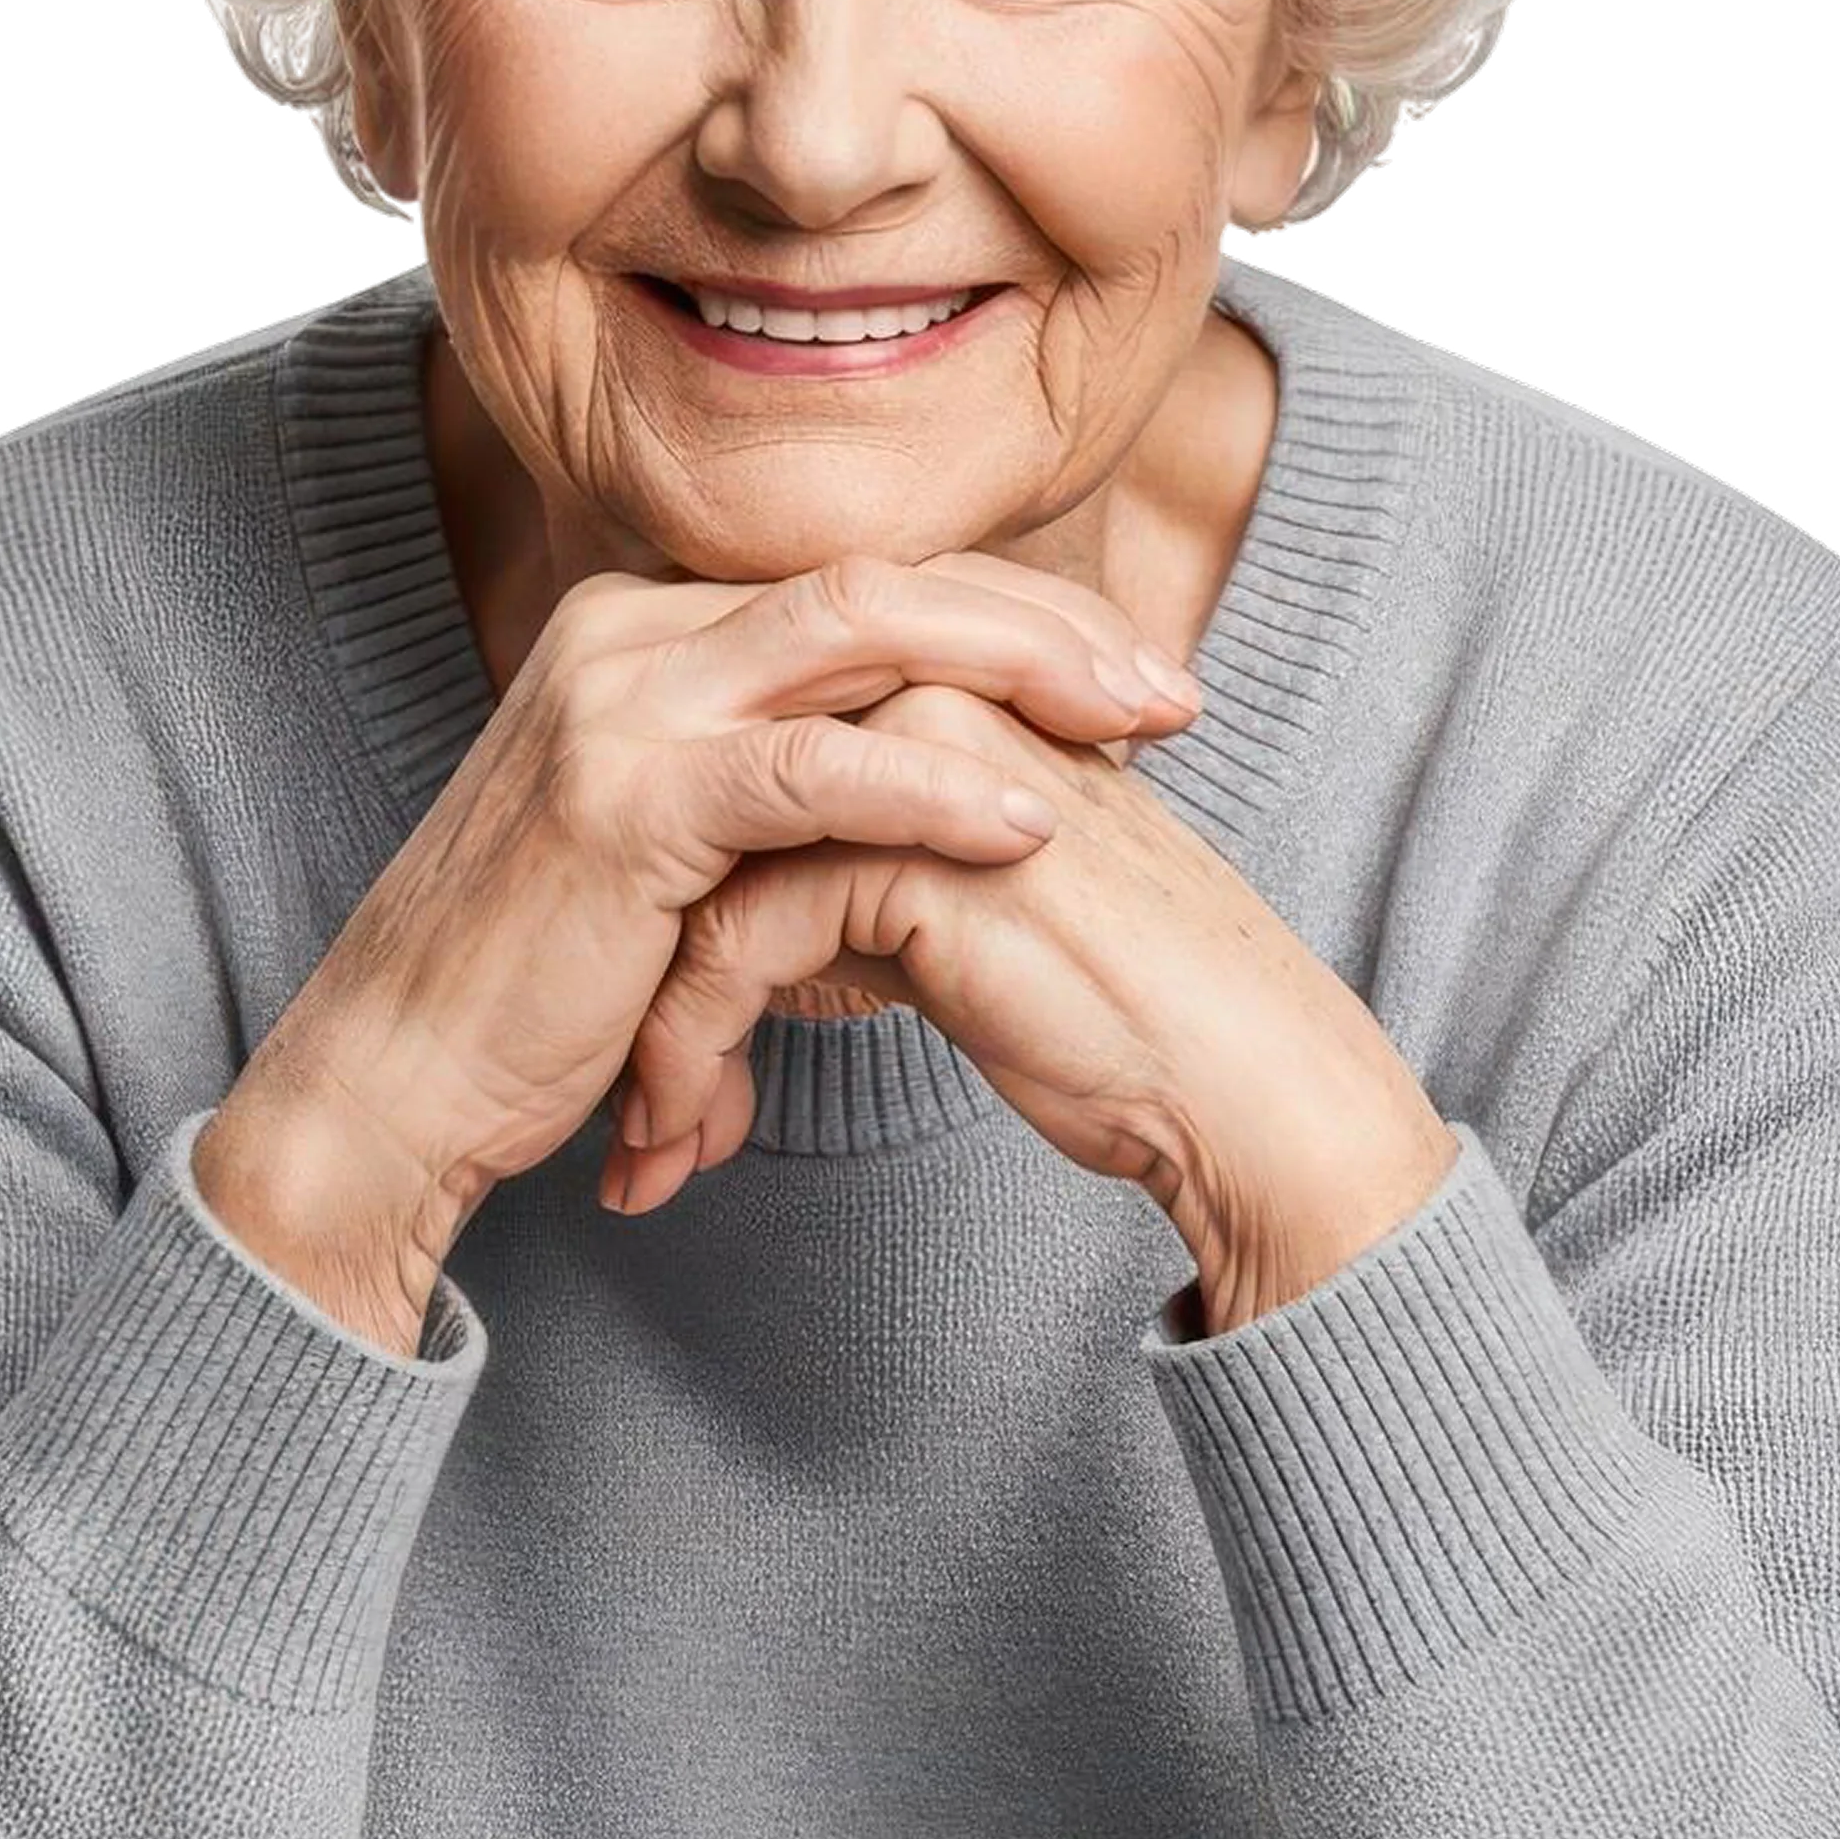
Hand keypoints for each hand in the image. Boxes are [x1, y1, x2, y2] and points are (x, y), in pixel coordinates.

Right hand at [211, 551, 1191, 1337]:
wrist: (395, 1076)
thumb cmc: (542, 987)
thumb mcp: (675, 855)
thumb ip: (776, 797)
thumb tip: (919, 787)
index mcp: (644, 628)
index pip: (861, 581)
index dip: (1006, 614)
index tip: (1127, 673)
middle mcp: (627, 631)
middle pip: (879, 579)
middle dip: (1043, 623)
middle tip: (1172, 686)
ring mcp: (618, 702)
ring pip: (859, 631)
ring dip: (1021, 671)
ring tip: (1138, 726)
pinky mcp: (622, 797)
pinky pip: (809, 768)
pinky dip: (931, 785)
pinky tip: (1026, 820)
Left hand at [599, 555, 1455, 1322]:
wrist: (1234, 1080)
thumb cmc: (1103, 1010)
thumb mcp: (938, 919)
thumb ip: (842, 871)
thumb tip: (733, 910)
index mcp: (920, 687)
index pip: (728, 778)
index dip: (662, 907)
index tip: (624, 1029)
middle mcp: (909, 692)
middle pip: (696, 820)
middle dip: (632, 968)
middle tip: (605, 1100)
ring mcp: (909, 758)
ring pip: (695, 882)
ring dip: (655, 1035)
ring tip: (644, 1150)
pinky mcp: (907, 847)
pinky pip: (737, 943)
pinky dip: (690, 1056)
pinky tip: (682, 1149)